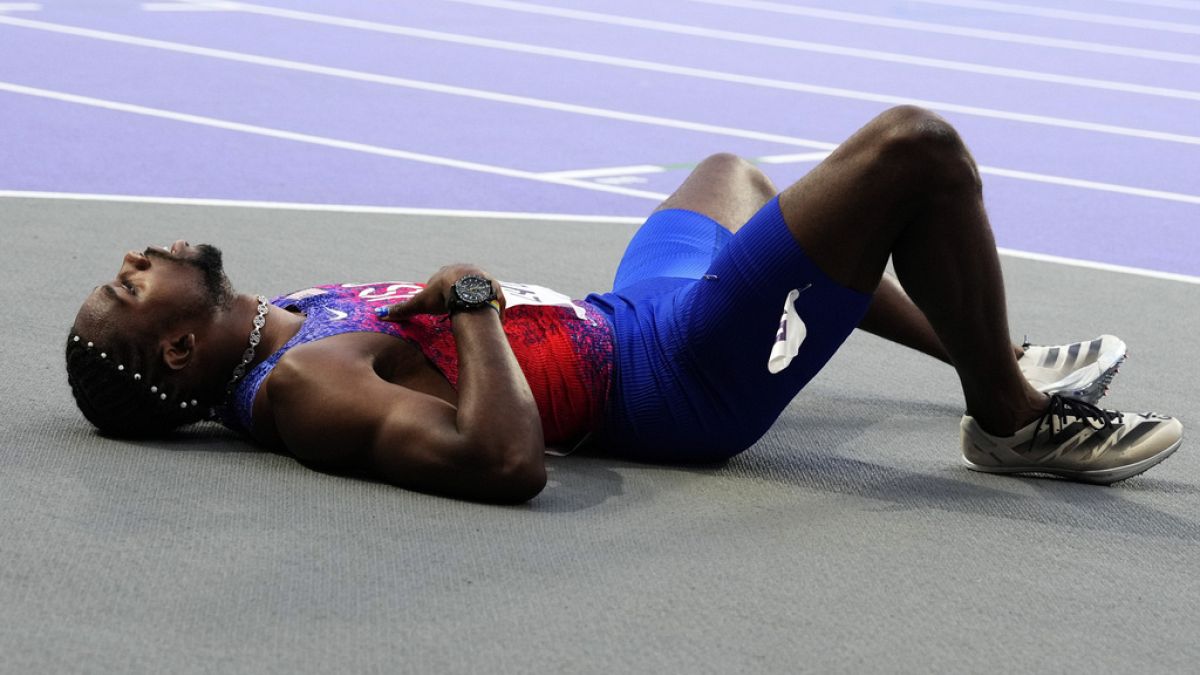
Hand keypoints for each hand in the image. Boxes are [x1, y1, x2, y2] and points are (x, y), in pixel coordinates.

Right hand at [376, 264, 504, 321]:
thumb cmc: (441, 295)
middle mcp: (465, 269)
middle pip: (461, 282)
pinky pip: (494, 297)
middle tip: (457, 308)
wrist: (466, 290)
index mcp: (447, 272)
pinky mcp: (494, 285)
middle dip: (459, 293)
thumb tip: (380, 315)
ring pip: (478, 288)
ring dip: (476, 298)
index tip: (441, 304)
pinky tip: (492, 317)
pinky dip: (492, 306)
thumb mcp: (419, 303)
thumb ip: (402, 310)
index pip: (442, 281)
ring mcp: (481, 275)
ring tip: (474, 311)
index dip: (441, 292)